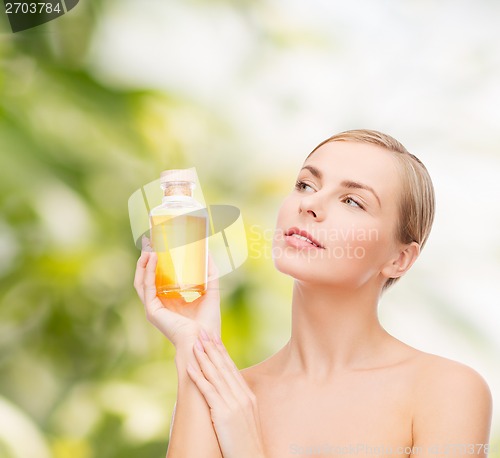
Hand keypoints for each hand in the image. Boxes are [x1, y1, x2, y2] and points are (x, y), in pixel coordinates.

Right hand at [133, 236, 220, 347]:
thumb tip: (208, 253)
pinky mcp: (152, 311)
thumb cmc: (208, 322)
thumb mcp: (210, 291)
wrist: (205, 339)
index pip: (157, 279)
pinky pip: (147, 287)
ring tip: (149, 248)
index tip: (158, 246)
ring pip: (141, 282)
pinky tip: (152, 259)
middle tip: (149, 242)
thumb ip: (210, 273)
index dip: (156, 263)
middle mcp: (159, 304)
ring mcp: (153, 308)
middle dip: (146, 260)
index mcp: (170, 301)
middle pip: (146, 278)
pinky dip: (148, 272)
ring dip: (143, 264)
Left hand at [186, 331, 265, 457]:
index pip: (232, 368)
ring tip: (195, 343)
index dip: (221, 351)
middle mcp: (242, 396)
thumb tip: (224, 393)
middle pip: (224, 366)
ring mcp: (234, 404)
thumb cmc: (246, 442)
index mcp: (247, 395)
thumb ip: (237, 402)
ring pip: (215, 375)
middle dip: (212, 348)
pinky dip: (198, 377)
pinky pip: (208, 391)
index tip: (214, 338)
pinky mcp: (224, 413)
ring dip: (203, 357)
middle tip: (203, 331)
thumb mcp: (246, 418)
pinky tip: (190, 366)